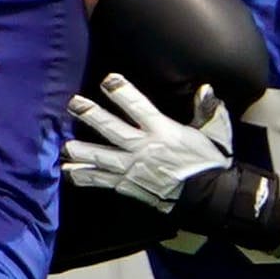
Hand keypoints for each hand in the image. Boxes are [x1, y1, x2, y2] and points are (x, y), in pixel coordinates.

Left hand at [62, 73, 229, 210]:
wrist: (210, 198)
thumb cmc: (211, 162)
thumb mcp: (215, 132)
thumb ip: (207, 109)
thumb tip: (205, 88)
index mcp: (164, 131)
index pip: (138, 107)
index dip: (122, 92)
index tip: (108, 80)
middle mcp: (145, 149)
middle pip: (112, 129)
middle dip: (91, 115)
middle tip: (73, 103)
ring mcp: (134, 169)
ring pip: (102, 158)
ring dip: (82, 150)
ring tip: (64, 145)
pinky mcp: (129, 187)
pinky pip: (103, 181)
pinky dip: (85, 176)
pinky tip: (68, 172)